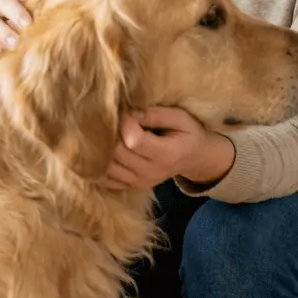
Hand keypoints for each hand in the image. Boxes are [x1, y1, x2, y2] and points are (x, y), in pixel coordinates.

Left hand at [104, 107, 234, 190]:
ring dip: (103, 148)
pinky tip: (104, 150)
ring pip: (108, 166)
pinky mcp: (131, 185)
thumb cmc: (189, 133)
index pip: (134, 140)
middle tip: (114, 120)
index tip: (127, 111)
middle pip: (117, 153)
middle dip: (112, 133)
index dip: (125, 123)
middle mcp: (151, 172)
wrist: (195, 158)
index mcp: (166, 155)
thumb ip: (155, 114)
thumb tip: (129, 111)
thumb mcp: (180, 118)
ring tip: (109, 133)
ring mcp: (140, 182)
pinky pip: (107, 179)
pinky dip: (101, 165)